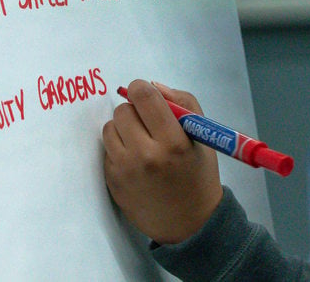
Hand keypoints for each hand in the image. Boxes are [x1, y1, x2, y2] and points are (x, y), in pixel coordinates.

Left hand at [102, 79, 222, 243]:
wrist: (189, 224)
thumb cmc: (198, 175)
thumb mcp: (202, 136)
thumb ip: (182, 103)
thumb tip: (152, 85)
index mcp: (172, 141)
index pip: (144, 96)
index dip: (142, 89)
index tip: (146, 95)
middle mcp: (145, 155)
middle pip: (123, 110)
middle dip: (135, 111)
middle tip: (147, 124)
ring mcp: (125, 170)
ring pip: (109, 127)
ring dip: (123, 129)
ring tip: (140, 141)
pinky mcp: (112, 181)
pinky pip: (106, 149)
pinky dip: (118, 149)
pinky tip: (135, 160)